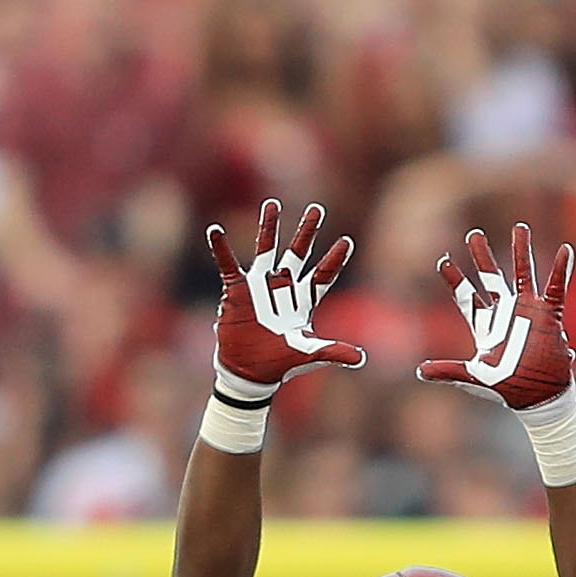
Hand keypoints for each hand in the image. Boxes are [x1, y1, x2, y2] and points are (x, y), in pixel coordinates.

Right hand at [205, 198, 365, 394]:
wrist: (249, 372)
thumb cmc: (280, 363)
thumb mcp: (309, 354)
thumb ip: (333, 352)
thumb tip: (361, 359)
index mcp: (303, 300)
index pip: (323, 275)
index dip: (334, 260)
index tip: (346, 242)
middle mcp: (283, 287)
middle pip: (298, 253)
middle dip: (307, 232)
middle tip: (317, 209)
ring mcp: (259, 286)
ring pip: (266, 249)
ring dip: (269, 227)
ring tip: (272, 204)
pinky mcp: (236, 291)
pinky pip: (227, 264)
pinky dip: (220, 248)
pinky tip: (214, 230)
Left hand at [416, 224, 575, 408]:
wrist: (538, 397)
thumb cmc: (506, 388)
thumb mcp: (473, 378)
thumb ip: (448, 371)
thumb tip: (420, 372)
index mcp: (485, 325)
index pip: (466, 296)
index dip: (455, 279)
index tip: (443, 260)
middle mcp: (505, 313)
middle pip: (491, 277)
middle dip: (482, 256)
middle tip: (474, 234)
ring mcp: (528, 311)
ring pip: (522, 274)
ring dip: (521, 251)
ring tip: (520, 228)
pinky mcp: (549, 316)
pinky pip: (556, 288)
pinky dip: (561, 270)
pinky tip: (565, 250)